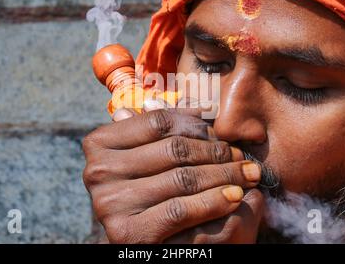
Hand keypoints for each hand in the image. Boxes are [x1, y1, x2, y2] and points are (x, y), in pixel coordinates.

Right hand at [82, 104, 264, 242]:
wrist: (140, 243)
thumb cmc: (148, 191)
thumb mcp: (150, 156)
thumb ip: (164, 129)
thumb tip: (197, 102)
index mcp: (99, 143)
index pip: (159, 122)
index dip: (196, 124)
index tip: (220, 130)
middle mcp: (97, 171)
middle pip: (174, 149)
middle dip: (216, 151)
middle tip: (240, 155)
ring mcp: (109, 203)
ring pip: (183, 178)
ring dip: (224, 175)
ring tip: (246, 174)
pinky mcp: (127, 232)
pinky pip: (181, 209)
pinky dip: (214, 201)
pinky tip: (235, 196)